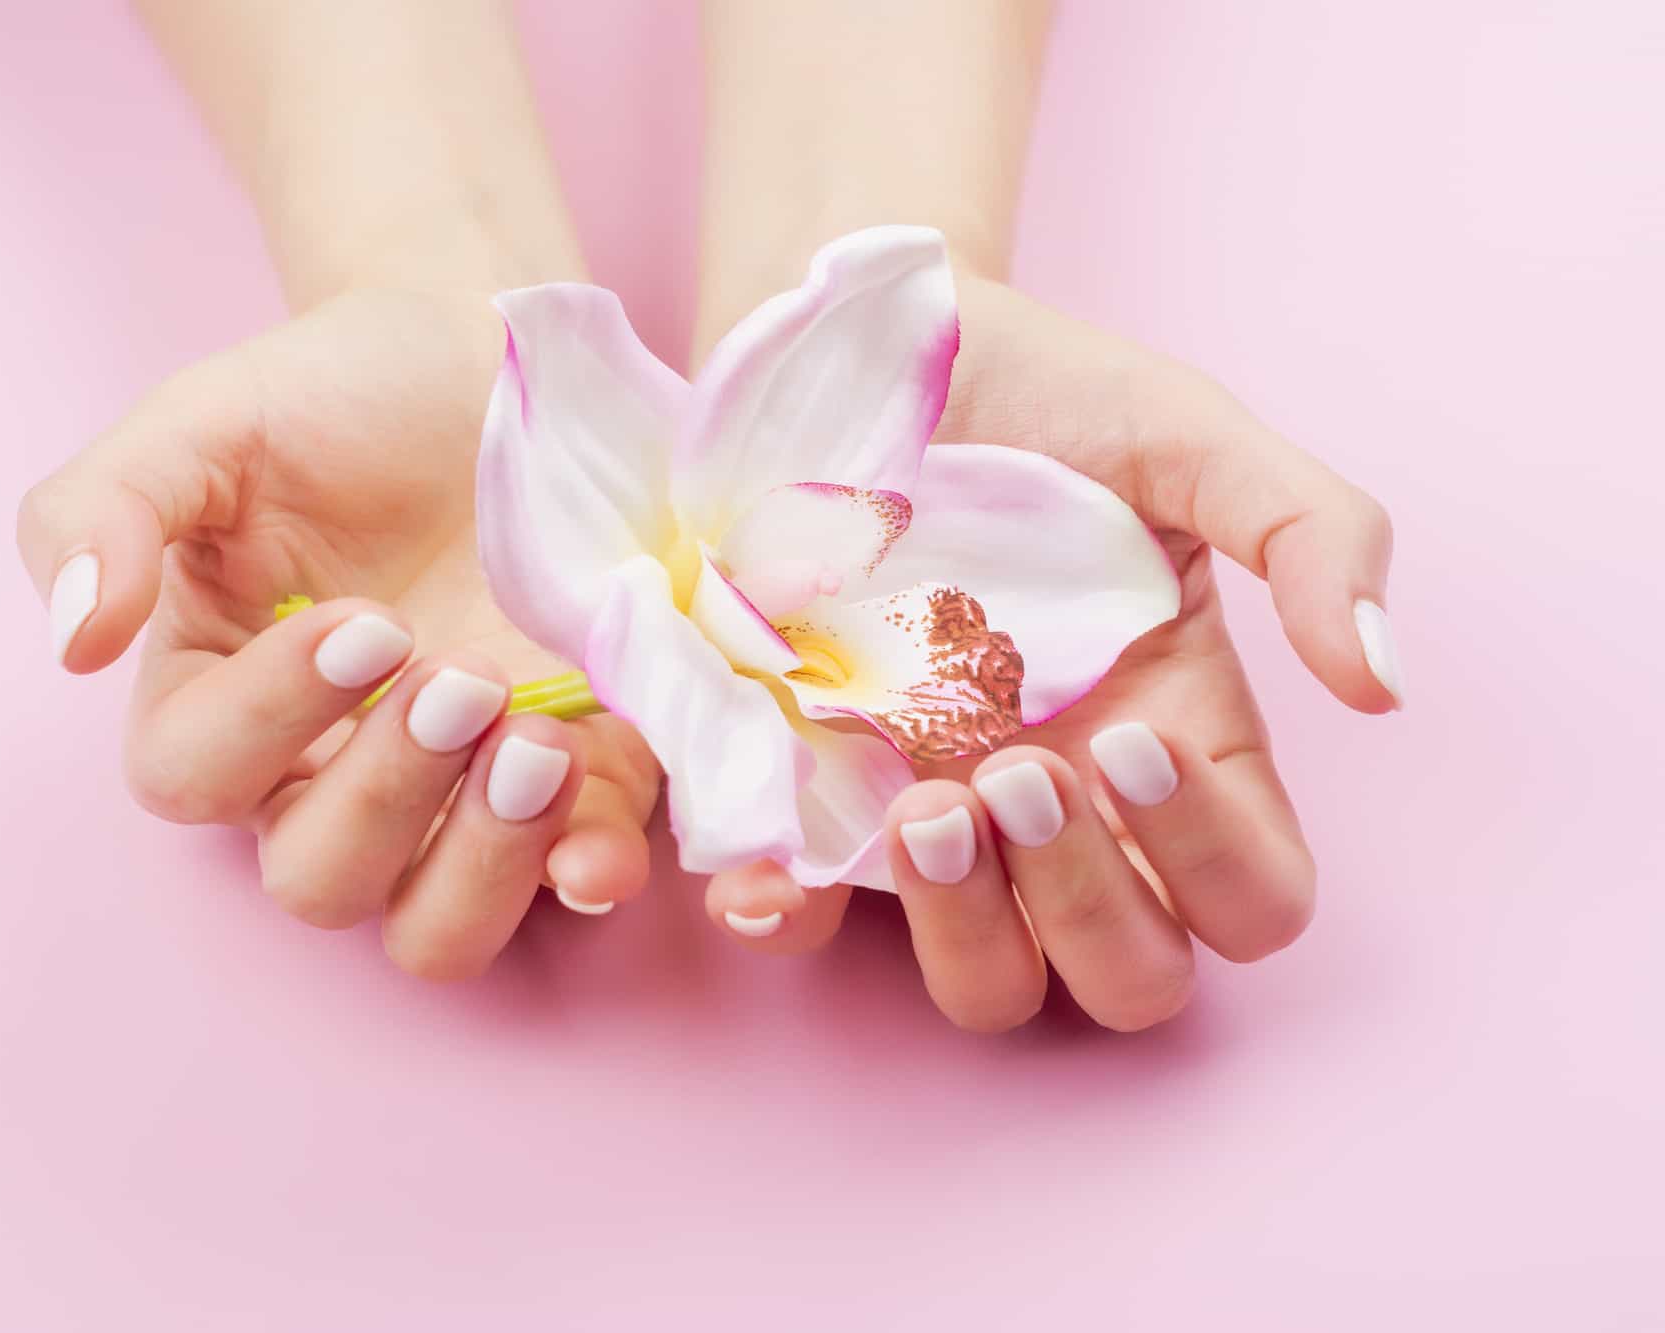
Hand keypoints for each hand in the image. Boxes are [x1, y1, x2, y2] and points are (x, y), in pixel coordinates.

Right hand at [16, 288, 660, 976]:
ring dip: (479, 863)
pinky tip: (601, 843)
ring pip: (433, 928)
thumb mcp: (203, 421)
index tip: (365, 620)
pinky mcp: (577, 781)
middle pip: (319, 878)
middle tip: (460, 681)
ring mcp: (457, 792)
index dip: (268, 722)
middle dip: (386, 795)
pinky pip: (573, 882)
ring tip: (538, 747)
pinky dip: (588, 874)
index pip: (195, 775)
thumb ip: (104, 509)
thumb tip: (72, 641)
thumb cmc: (338, 396)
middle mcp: (331, 770)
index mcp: (222, 695)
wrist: (495, 358)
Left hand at [705, 273, 1398, 1031]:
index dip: (1213, 862)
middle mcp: (1066, 809)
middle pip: (1126, 975)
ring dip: (968, 930)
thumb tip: (1383, 686)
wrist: (870, 345)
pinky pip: (812, 926)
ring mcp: (940, 817)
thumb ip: (1314, 535)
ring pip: (991, 984)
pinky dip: (792, 923)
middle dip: (1087, 903)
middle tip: (1023, 769)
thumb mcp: (1192, 440)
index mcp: (1172, 743)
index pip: (1248, 897)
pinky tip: (771, 879)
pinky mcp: (815, 801)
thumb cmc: (1046, 398)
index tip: (1135, 739)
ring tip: (923, 806)